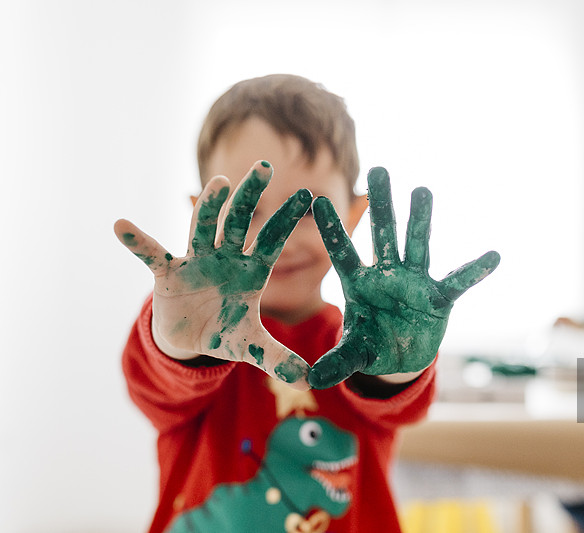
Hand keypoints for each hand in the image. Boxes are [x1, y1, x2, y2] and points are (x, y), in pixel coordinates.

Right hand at [114, 161, 312, 388]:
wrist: (188, 340)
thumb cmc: (224, 332)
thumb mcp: (250, 347)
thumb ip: (277, 358)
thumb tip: (309, 381)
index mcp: (250, 271)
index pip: (271, 241)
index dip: (285, 221)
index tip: (307, 196)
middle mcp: (225, 258)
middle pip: (238, 222)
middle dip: (251, 196)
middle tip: (265, 167)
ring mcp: (196, 261)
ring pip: (202, 228)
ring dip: (209, 207)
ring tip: (219, 184)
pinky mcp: (168, 273)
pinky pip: (152, 254)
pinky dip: (138, 241)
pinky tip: (121, 225)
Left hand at [308, 167, 500, 388]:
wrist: (400, 359)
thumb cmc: (371, 346)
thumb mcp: (353, 354)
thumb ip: (337, 361)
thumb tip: (311, 380)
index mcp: (359, 284)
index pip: (342, 252)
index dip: (332, 229)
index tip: (316, 200)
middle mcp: (386, 275)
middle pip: (382, 234)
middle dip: (381, 204)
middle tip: (378, 169)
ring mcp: (414, 282)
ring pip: (417, 245)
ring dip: (420, 218)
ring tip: (422, 189)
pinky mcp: (438, 298)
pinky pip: (457, 283)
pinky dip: (474, 271)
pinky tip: (493, 256)